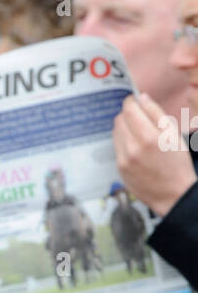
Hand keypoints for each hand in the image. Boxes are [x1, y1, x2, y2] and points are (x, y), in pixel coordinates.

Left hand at [112, 93, 197, 216]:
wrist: (174, 195)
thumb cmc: (178, 164)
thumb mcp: (174, 135)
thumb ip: (157, 113)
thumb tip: (142, 98)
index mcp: (148, 137)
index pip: (129, 110)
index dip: (130, 102)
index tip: (134, 101)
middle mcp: (132, 148)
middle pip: (119, 120)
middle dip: (127, 114)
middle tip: (138, 117)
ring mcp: (123, 160)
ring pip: (115, 133)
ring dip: (124, 128)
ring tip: (139, 133)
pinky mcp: (119, 168)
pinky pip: (117, 147)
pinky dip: (124, 142)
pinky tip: (137, 148)